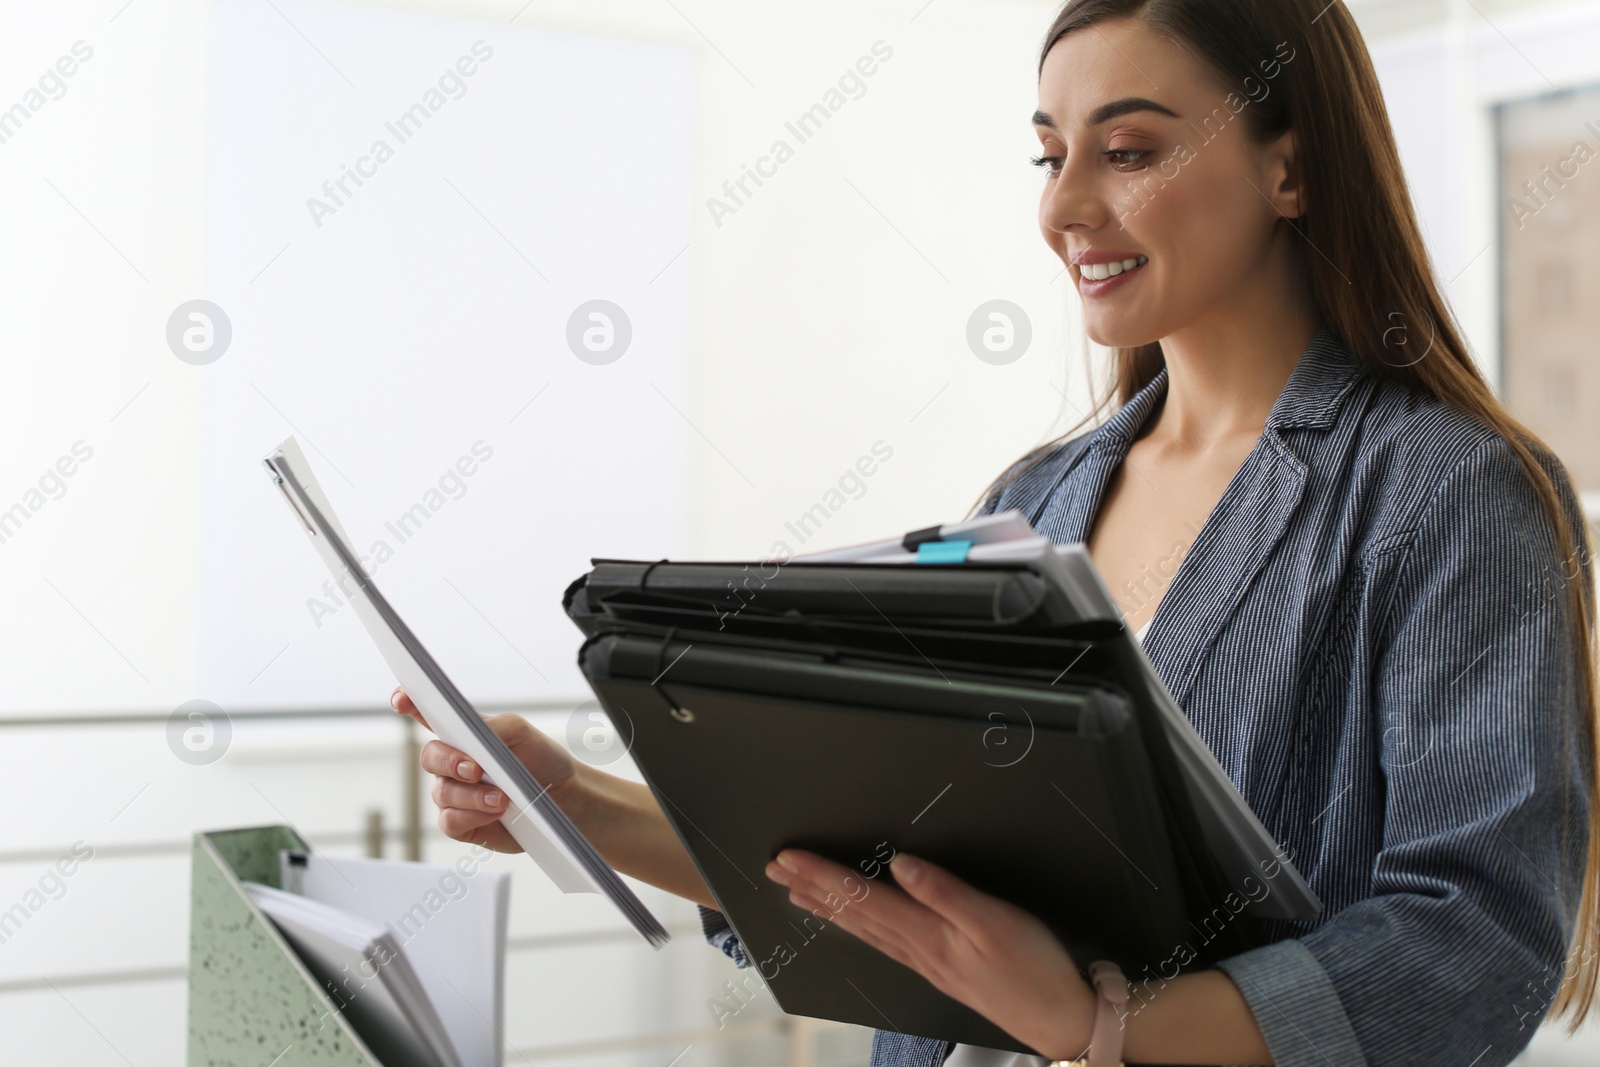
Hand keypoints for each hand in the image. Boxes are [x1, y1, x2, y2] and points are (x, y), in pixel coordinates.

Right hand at [390, 685, 587, 853]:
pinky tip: (494, 812)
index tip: (402, 700)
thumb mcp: (521, 732)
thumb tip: (470, 733)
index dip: (408, 703)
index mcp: (463, 732)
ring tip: (501, 797)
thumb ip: (491, 727)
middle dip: (450, 762)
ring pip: (442, 792)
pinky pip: (450, 820)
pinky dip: (472, 816)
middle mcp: (453, 761)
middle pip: (430, 757)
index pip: (426, 714)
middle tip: (476, 769)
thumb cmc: (541, 759)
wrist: (565, 798)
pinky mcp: (462, 823)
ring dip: (472, 795)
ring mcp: (455, 793)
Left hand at [765, 848, 1097, 1059]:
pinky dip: (856, 925)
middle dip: (811, 887)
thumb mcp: (994, 921)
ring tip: (796, 891)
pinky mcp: (937, 967)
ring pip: (863, 928)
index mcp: (926, 933)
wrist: (1058, 1018)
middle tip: (775, 867)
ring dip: (827, 906)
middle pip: (852, 913)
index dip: (822, 874)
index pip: (861, 896)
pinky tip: (851, 921)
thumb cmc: (1033, 969)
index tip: (789, 857)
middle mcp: (916, 949)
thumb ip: (944, 890)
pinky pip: (881, 940)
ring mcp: (924, 961)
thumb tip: (900, 863)